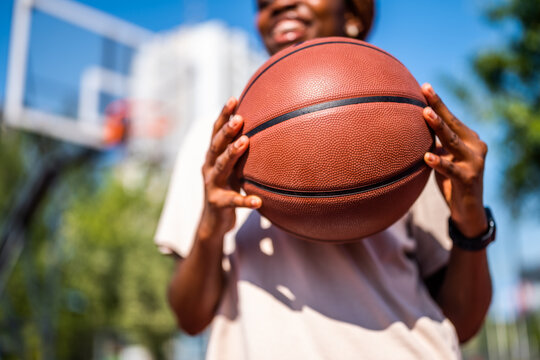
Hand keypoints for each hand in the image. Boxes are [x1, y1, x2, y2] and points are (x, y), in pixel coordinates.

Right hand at [199, 97, 261, 238]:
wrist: (213, 222)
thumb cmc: (228, 189)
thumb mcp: (234, 169)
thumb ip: (242, 152)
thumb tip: (269, 131)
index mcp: (213, 156)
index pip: (216, 132)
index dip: (223, 115)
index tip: (233, 98)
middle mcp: (209, 167)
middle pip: (216, 145)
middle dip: (226, 130)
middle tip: (240, 117)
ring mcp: (211, 185)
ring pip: (221, 167)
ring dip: (232, 153)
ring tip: (245, 142)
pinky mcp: (217, 204)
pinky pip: (233, 201)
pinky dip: (245, 200)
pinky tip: (258, 202)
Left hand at [421, 84, 487, 236]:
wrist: (468, 210)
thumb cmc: (452, 180)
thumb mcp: (444, 157)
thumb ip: (435, 143)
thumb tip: (411, 127)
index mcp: (469, 138)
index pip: (450, 118)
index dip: (437, 103)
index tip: (424, 86)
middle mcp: (475, 146)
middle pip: (452, 124)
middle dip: (438, 106)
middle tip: (425, 91)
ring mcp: (474, 162)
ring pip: (453, 141)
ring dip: (438, 127)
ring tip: (425, 114)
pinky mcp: (469, 179)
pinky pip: (451, 169)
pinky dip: (439, 162)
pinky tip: (427, 157)